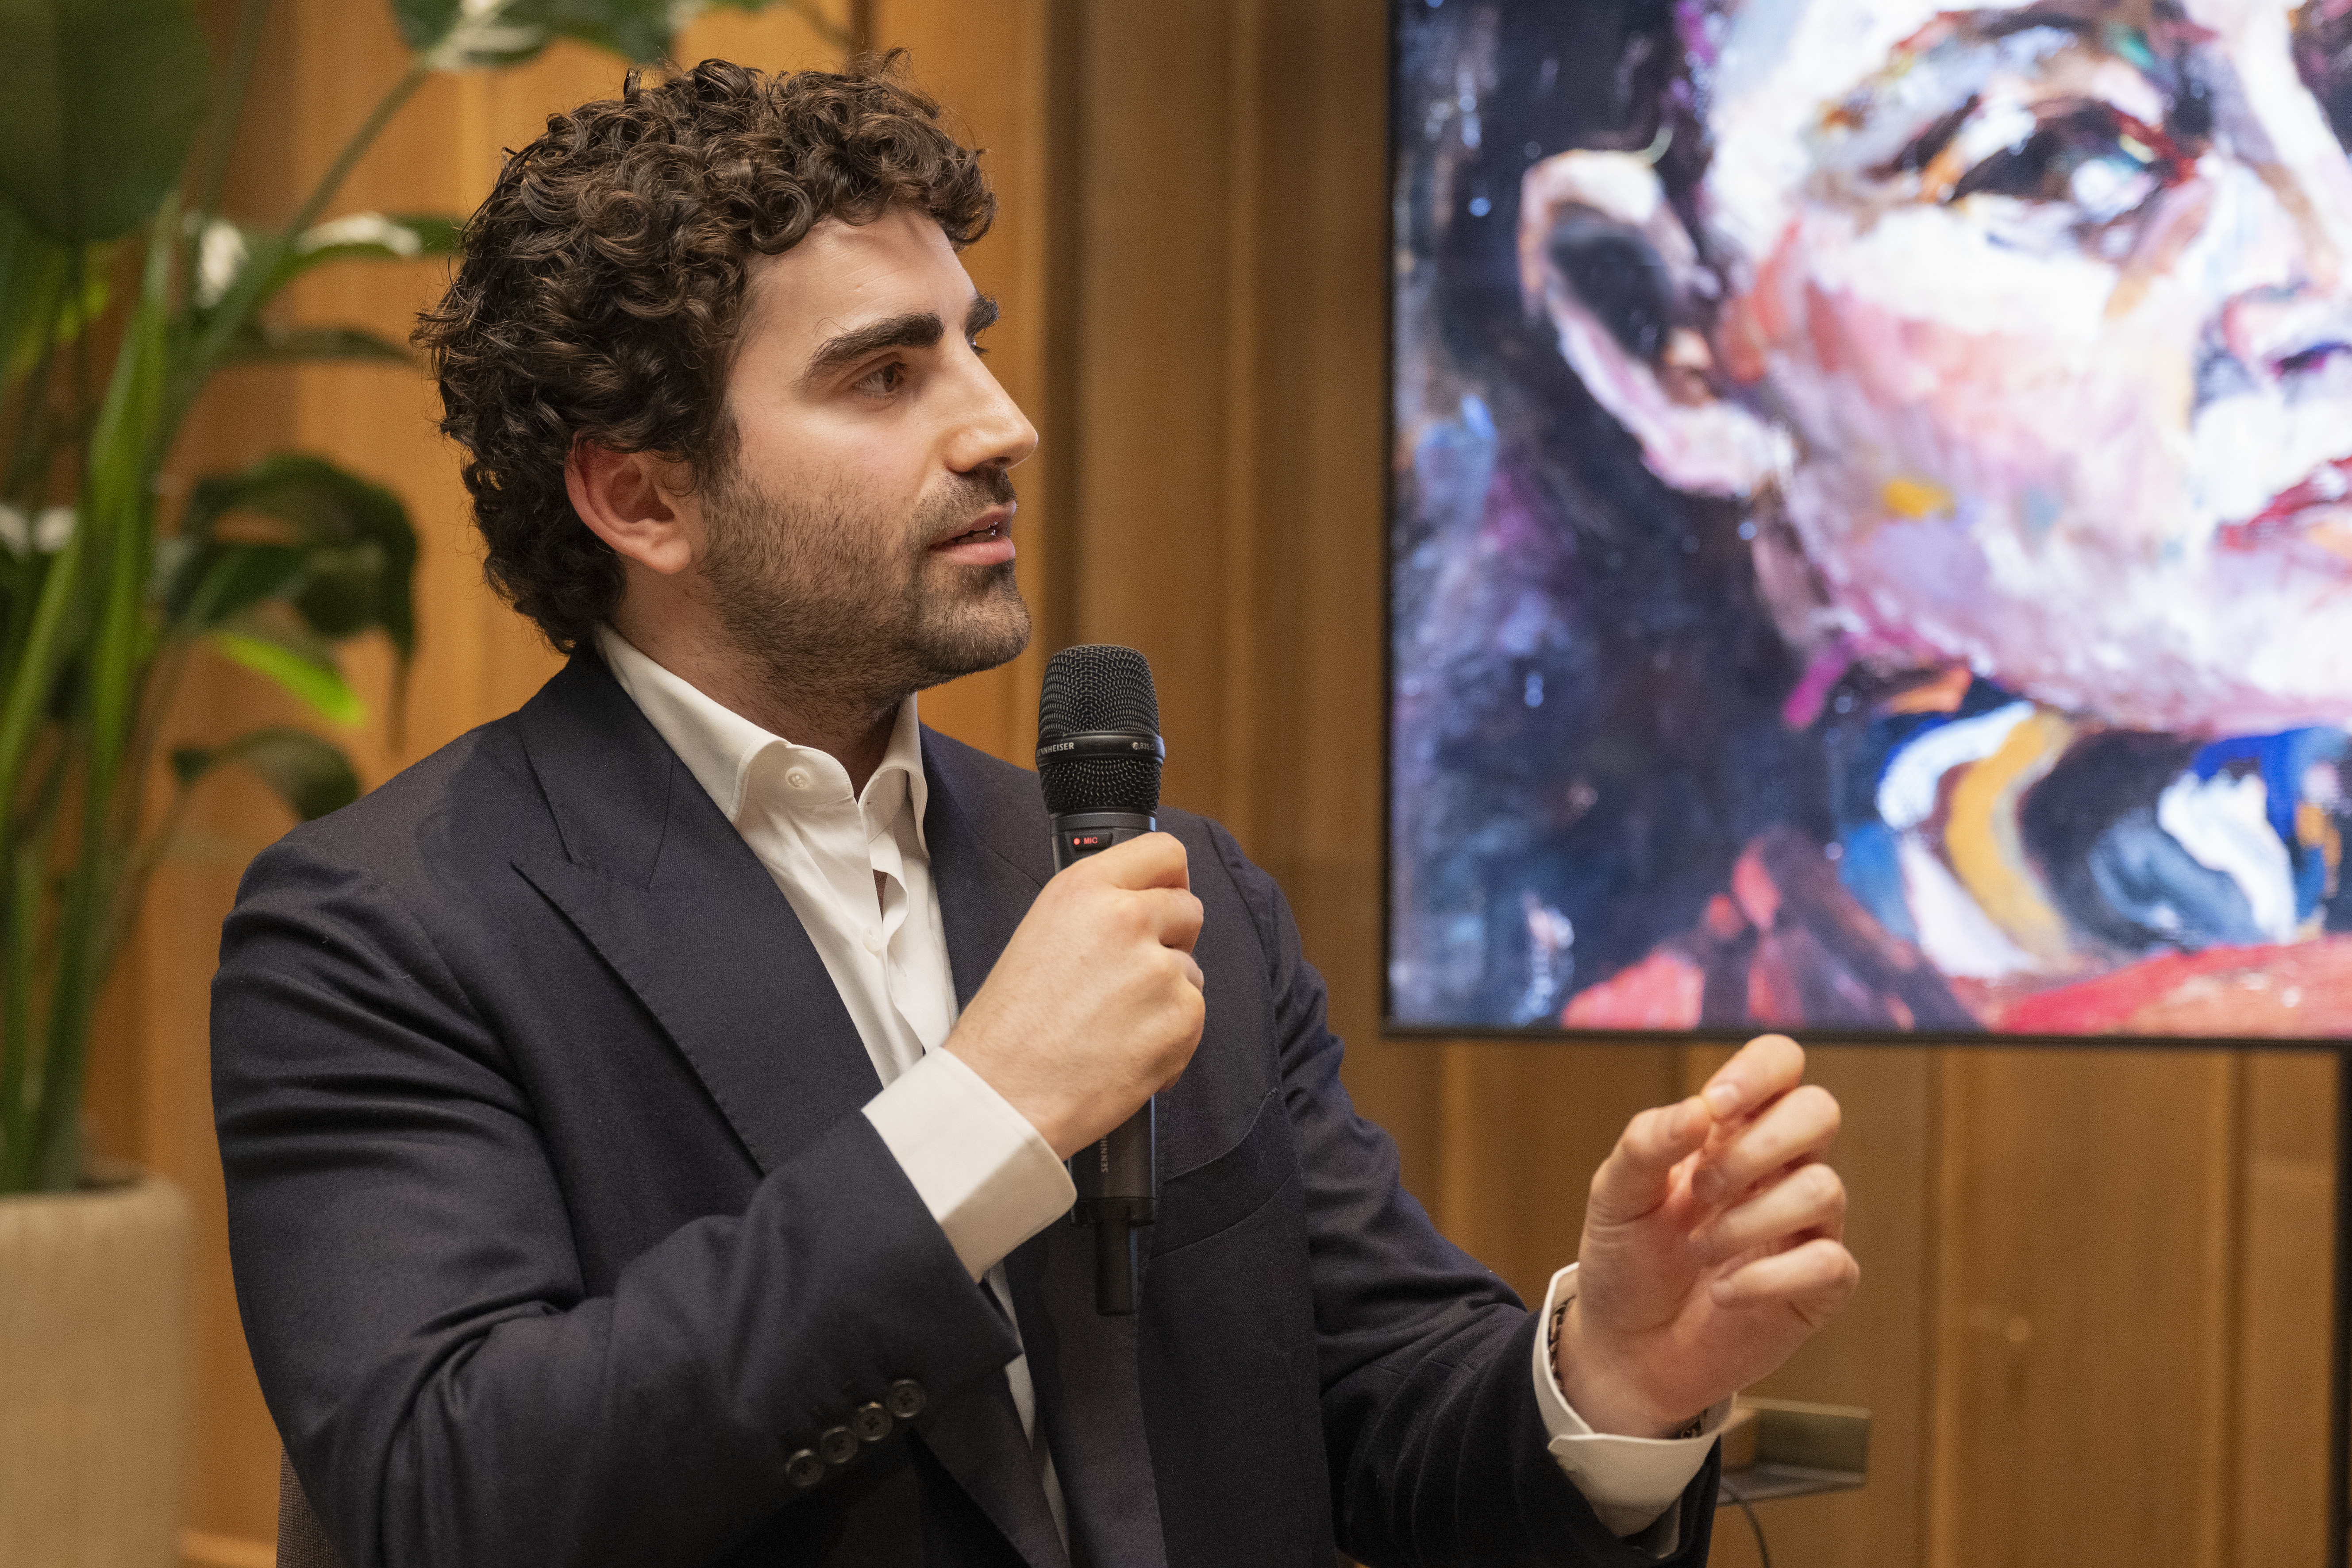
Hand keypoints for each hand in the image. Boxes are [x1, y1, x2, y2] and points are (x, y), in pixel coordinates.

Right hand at [945, 833, 1205, 1158]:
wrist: (1003, 1094)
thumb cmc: (1011, 1026)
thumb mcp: (1041, 933)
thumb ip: (1097, 909)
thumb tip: (1146, 906)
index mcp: (1085, 888)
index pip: (1164, 853)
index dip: (1168, 879)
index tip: (1163, 897)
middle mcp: (1127, 918)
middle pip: (1188, 909)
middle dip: (1170, 940)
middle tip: (1129, 977)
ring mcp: (1159, 969)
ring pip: (1191, 970)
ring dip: (1166, 996)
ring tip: (1112, 1025)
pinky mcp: (1182, 1018)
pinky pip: (1194, 1018)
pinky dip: (1170, 1039)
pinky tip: (1125, 1052)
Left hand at [1553, 1034, 1857, 1436]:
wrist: (1624, 1347)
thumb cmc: (1626, 1258)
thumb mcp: (1615, 1195)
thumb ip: (1646, 1143)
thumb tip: (1697, 1110)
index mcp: (1731, 1130)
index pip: (1779, 1063)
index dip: (1760, 1070)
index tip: (1716, 1107)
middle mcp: (1779, 1168)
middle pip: (1820, 1110)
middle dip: (1759, 1145)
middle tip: (1701, 1187)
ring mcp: (1805, 1226)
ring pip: (1826, 1188)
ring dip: (1752, 1218)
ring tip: (1700, 1248)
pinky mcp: (1817, 1287)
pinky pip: (1830, 1263)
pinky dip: (1768, 1278)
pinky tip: (1724, 1292)